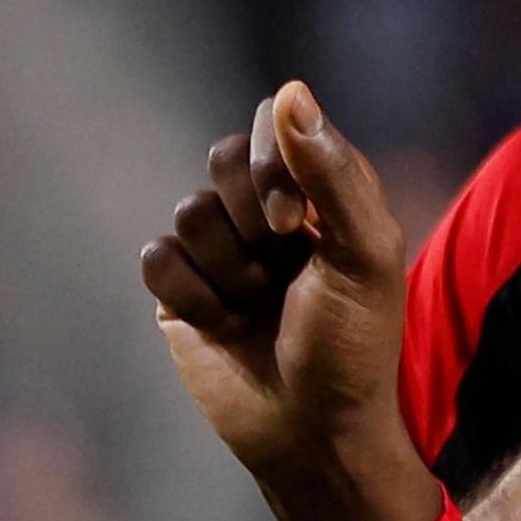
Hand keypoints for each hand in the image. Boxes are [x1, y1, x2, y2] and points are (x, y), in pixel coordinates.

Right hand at [143, 81, 440, 520]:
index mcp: (322, 190)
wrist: (312, 432)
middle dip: (251, 219)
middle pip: (223, 160)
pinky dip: (192, 296)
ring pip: (190, 211)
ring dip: (228, 269)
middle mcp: (269, 211)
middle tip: (284, 266)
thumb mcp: (364, 252)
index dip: (273, 163)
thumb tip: (290, 89)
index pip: (276, 124)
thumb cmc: (354, 343)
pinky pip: (157, 258)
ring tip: (260, 307)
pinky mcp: (179, 292)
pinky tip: (224, 327)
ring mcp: (222, 250)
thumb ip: (332, 170)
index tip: (294, 224)